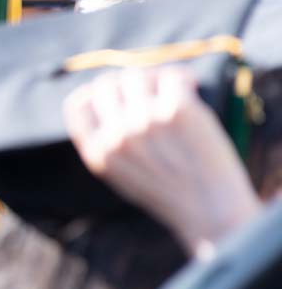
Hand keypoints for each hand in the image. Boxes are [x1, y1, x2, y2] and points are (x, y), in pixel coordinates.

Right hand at [63, 66, 262, 256]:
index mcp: (98, 154)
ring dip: (154, 79)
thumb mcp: (122, 177)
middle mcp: (116, 136)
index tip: (113, 94)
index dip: (92, 94)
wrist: (210, 212)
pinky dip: (180, 78)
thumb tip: (110, 102)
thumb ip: (110, 146)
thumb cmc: (171, 196)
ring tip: (172, 90)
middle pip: (106, 85)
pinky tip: (190, 87)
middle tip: (149, 91)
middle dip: (126, 84)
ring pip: (137, 76)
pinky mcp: (177, 111)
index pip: (77, 106)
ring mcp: (145, 121)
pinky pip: (170, 77)